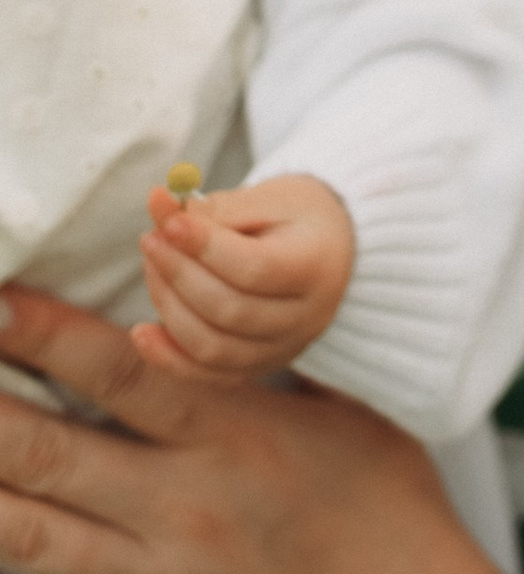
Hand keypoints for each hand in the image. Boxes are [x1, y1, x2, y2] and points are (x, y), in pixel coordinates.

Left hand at [136, 173, 354, 378]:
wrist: (331, 252)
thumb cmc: (297, 217)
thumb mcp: (269, 198)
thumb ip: (218, 206)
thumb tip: (160, 203)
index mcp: (318, 266)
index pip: (255, 268)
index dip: (205, 248)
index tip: (168, 222)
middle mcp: (306, 318)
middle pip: (229, 310)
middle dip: (179, 274)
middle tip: (151, 239)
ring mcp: (282, 350)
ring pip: (213, 347)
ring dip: (169, 307)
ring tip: (153, 265)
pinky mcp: (258, 368)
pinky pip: (206, 375)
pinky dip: (168, 358)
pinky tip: (142, 331)